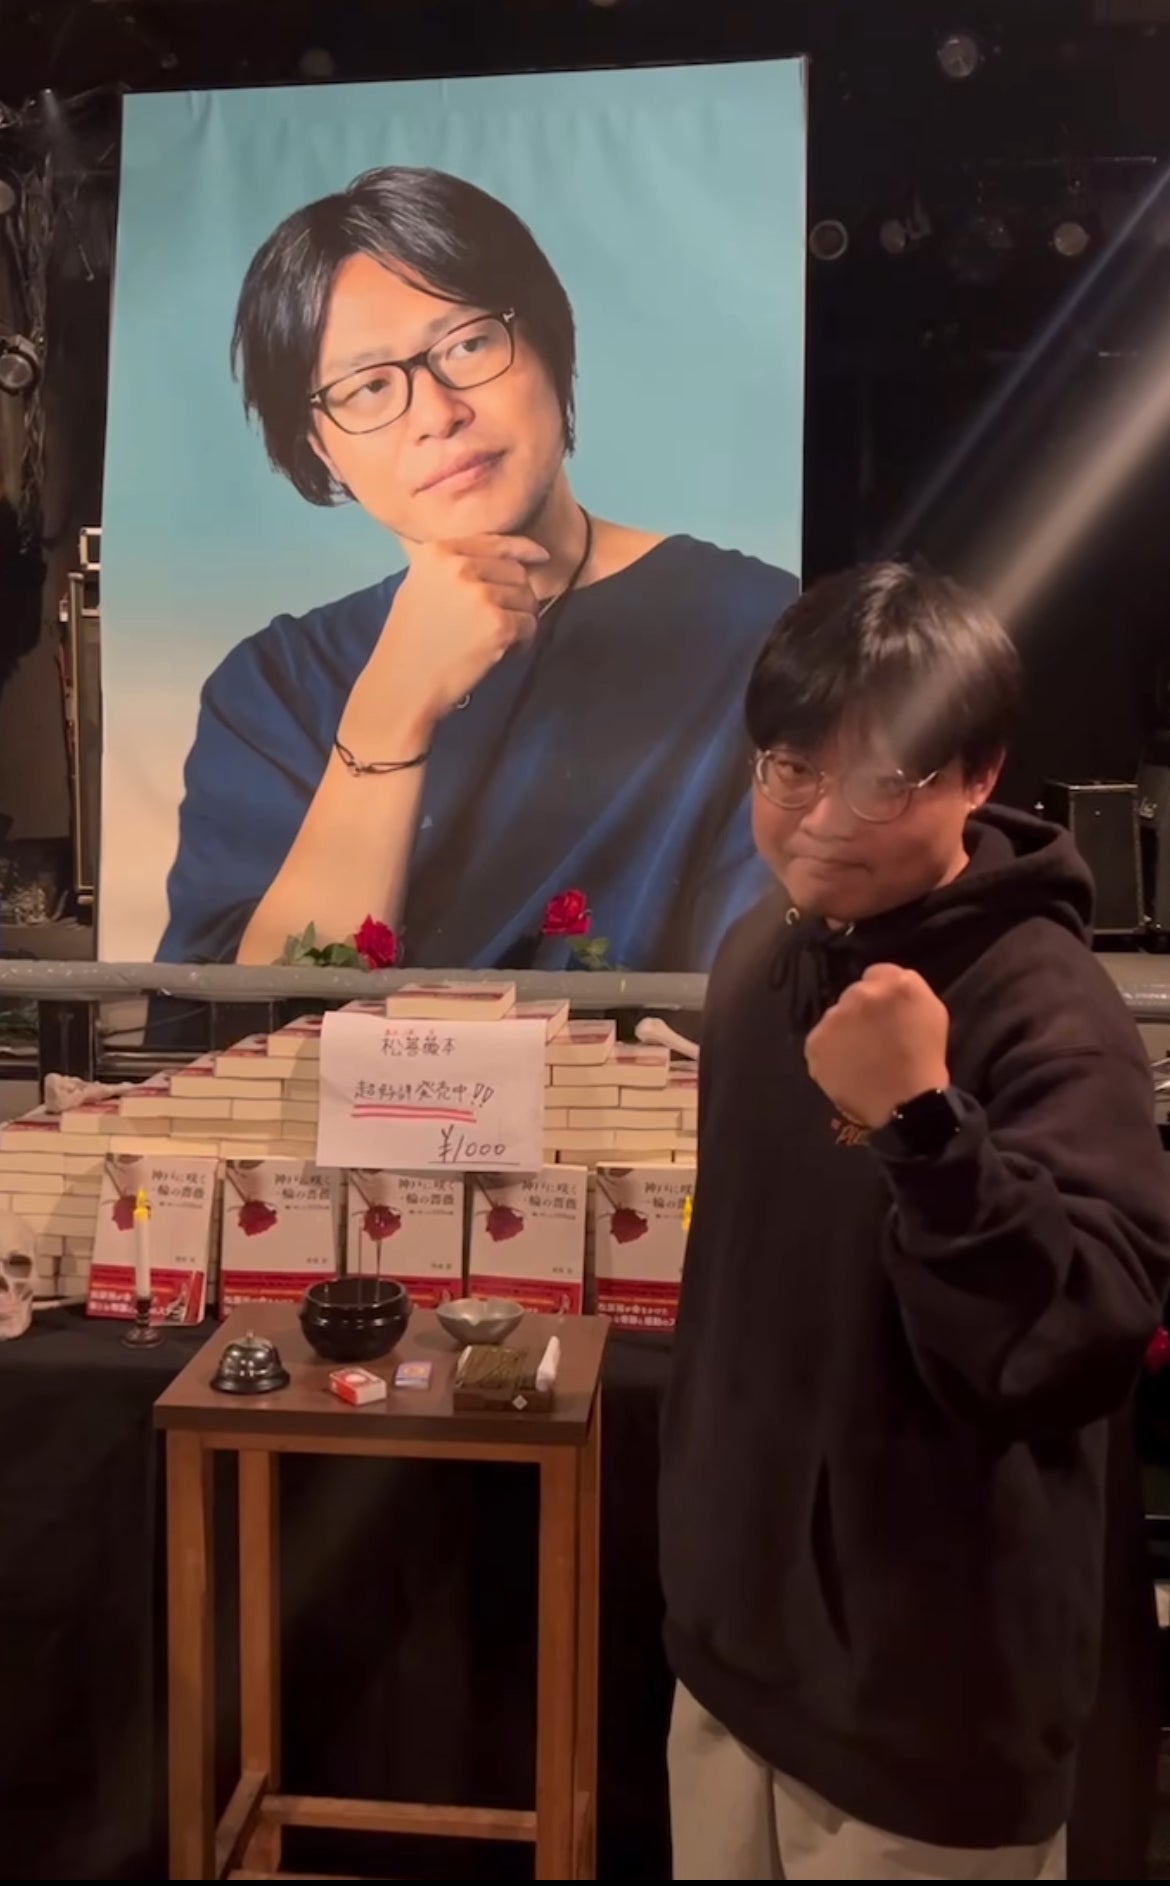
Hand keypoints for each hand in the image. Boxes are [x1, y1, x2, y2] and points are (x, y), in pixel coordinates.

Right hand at [343, 534, 549, 748]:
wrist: (404, 684)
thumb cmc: (408, 642)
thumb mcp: (419, 586)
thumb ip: (451, 568)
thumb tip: (496, 561)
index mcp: (439, 552)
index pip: (495, 541)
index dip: (523, 549)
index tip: (541, 556)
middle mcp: (460, 566)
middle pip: (515, 571)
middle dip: (518, 595)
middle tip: (505, 620)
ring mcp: (481, 595)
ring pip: (527, 598)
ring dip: (522, 619)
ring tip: (502, 640)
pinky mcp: (498, 624)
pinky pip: (530, 624)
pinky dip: (525, 641)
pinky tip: (508, 652)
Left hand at [804, 963, 950, 1129]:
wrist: (906, 1104)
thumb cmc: (925, 1060)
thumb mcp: (932, 1013)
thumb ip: (909, 988)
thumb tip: (888, 987)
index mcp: (896, 985)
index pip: (878, 973)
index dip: (883, 995)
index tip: (887, 1014)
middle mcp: (861, 994)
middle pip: (854, 994)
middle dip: (862, 1011)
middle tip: (875, 1038)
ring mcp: (834, 1018)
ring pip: (836, 1017)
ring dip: (845, 1031)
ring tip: (860, 1057)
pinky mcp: (816, 1043)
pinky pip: (821, 1041)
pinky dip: (831, 1052)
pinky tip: (847, 1068)